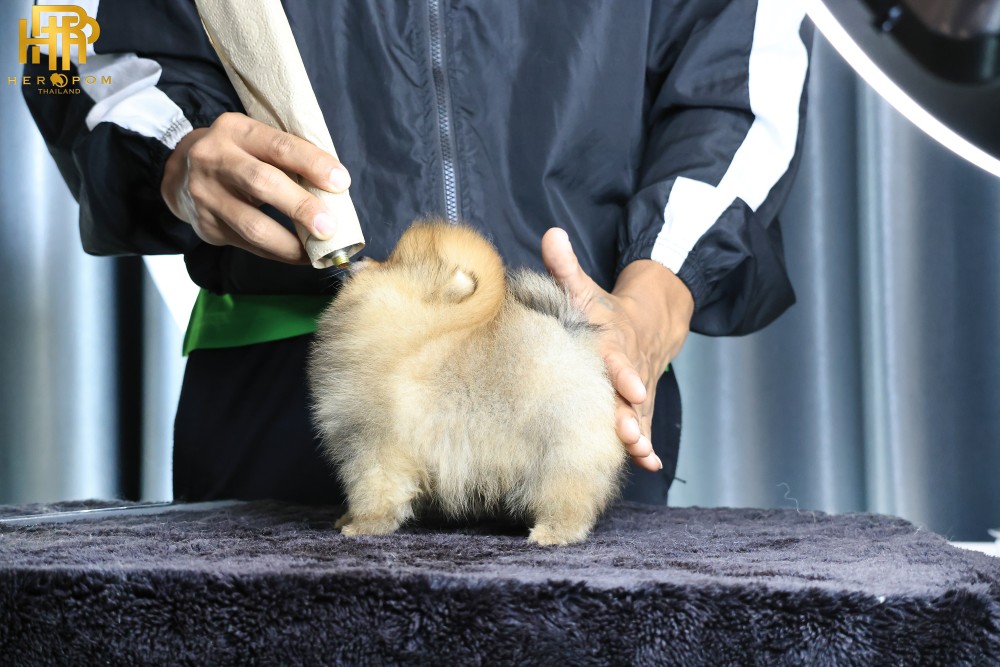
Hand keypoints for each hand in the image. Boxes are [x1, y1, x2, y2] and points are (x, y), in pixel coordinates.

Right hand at [160, 112, 351, 263]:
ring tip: (318, 252)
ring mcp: (206, 194)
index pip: (279, 146)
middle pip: (261, 183)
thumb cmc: (239, 155)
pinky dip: (278, 253)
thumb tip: (334, 191)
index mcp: (236, 130)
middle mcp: (215, 159)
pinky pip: (248, 244)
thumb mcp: (256, 141)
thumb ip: (287, 158)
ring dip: (290, 243)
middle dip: (300, 206)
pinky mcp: (206, 225)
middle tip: (329, 227)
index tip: (341, 182)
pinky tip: (300, 256)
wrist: (180, 172)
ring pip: (252, 224)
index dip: (312, 164)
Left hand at [542, 228, 692, 471]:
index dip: (623, 371)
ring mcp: (637, 389)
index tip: (629, 385)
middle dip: (630, 412)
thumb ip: (566, 267)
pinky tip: (651, 464)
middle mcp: (628, 367)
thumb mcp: (585, 287)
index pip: (618, 357)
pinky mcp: (639, 404)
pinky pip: (645, 425)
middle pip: (630, 393)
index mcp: (612, 341)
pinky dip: (648, 445)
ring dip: (639, 433)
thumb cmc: (604, 310)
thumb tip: (551, 235)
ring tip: (638, 451)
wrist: (651, 319)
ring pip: (640, 413)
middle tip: (629, 433)